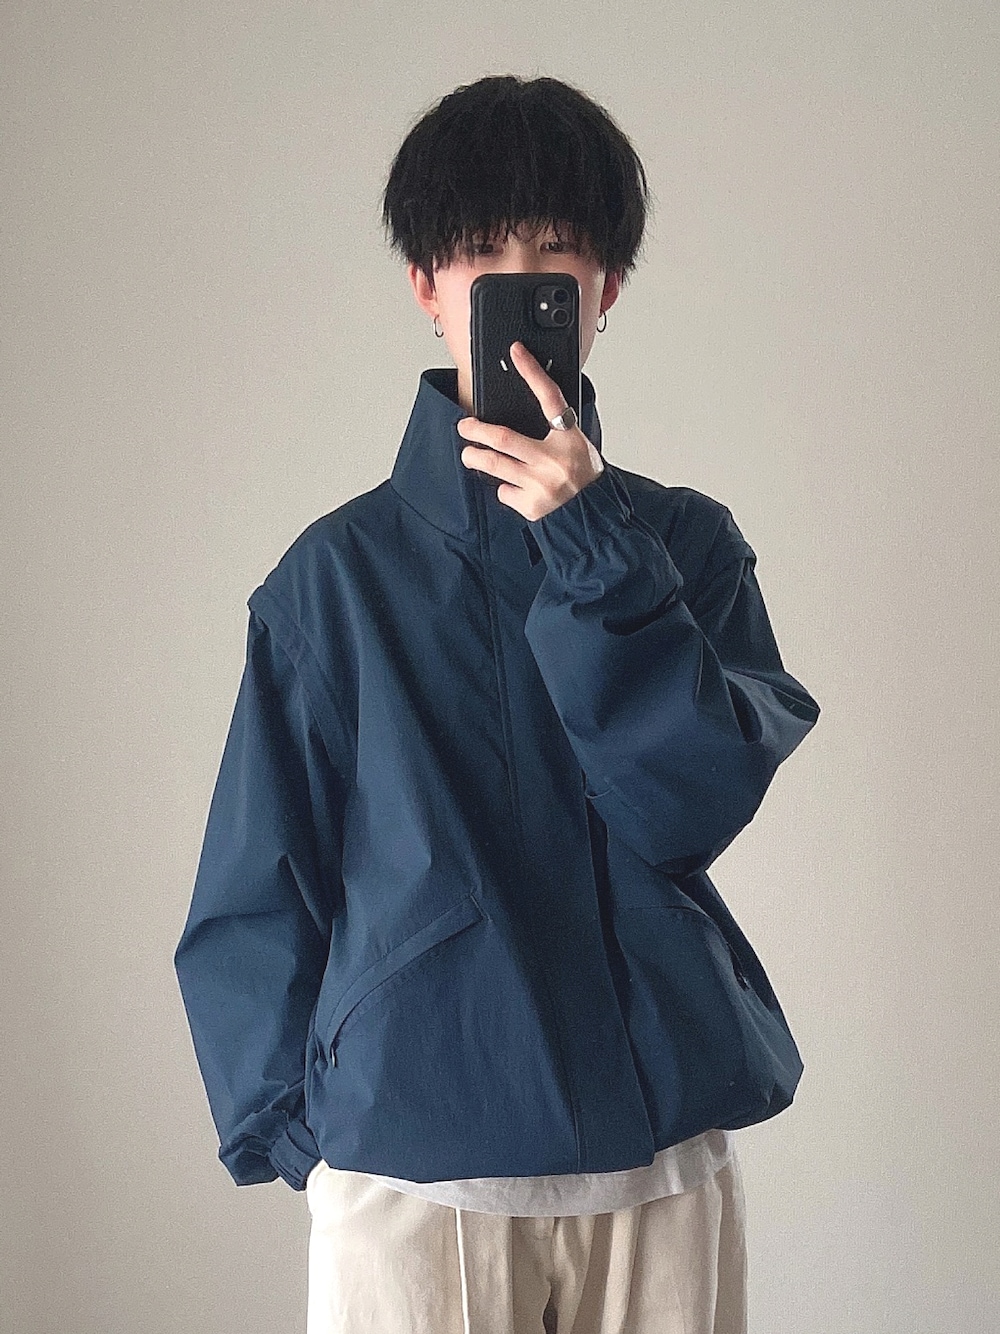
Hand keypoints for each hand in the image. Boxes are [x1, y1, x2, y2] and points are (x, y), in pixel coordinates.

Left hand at [456, 341, 604, 520]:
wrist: (592, 517)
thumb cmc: (585, 479)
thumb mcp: (577, 447)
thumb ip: (554, 432)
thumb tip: (523, 417)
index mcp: (570, 440)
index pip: (550, 398)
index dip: (532, 372)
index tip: (516, 352)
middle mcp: (554, 461)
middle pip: (503, 438)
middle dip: (476, 430)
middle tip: (465, 426)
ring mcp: (541, 485)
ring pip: (493, 465)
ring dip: (474, 457)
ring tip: (469, 454)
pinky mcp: (531, 506)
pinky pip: (503, 492)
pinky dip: (504, 489)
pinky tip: (514, 489)